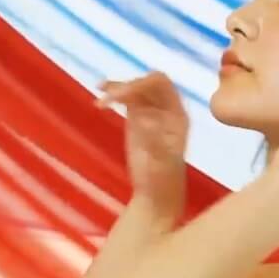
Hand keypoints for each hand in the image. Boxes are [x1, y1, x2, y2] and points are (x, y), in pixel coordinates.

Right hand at [96, 72, 188, 216]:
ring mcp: (150, 112)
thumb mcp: (161, 161)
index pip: (163, 85)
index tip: (124, 94)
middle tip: (110, 99)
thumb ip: (154, 140)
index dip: (143, 83)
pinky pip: (126, 99)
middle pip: (147, 83)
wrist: (156, 194)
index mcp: (177, 114)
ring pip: (135, 90)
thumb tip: (142, 119)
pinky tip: (101, 100)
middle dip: (129, 86)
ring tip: (102, 100)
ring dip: (118, 89)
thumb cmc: (163, 179)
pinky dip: (113, 95)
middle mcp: (166, 108)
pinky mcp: (136, 118)